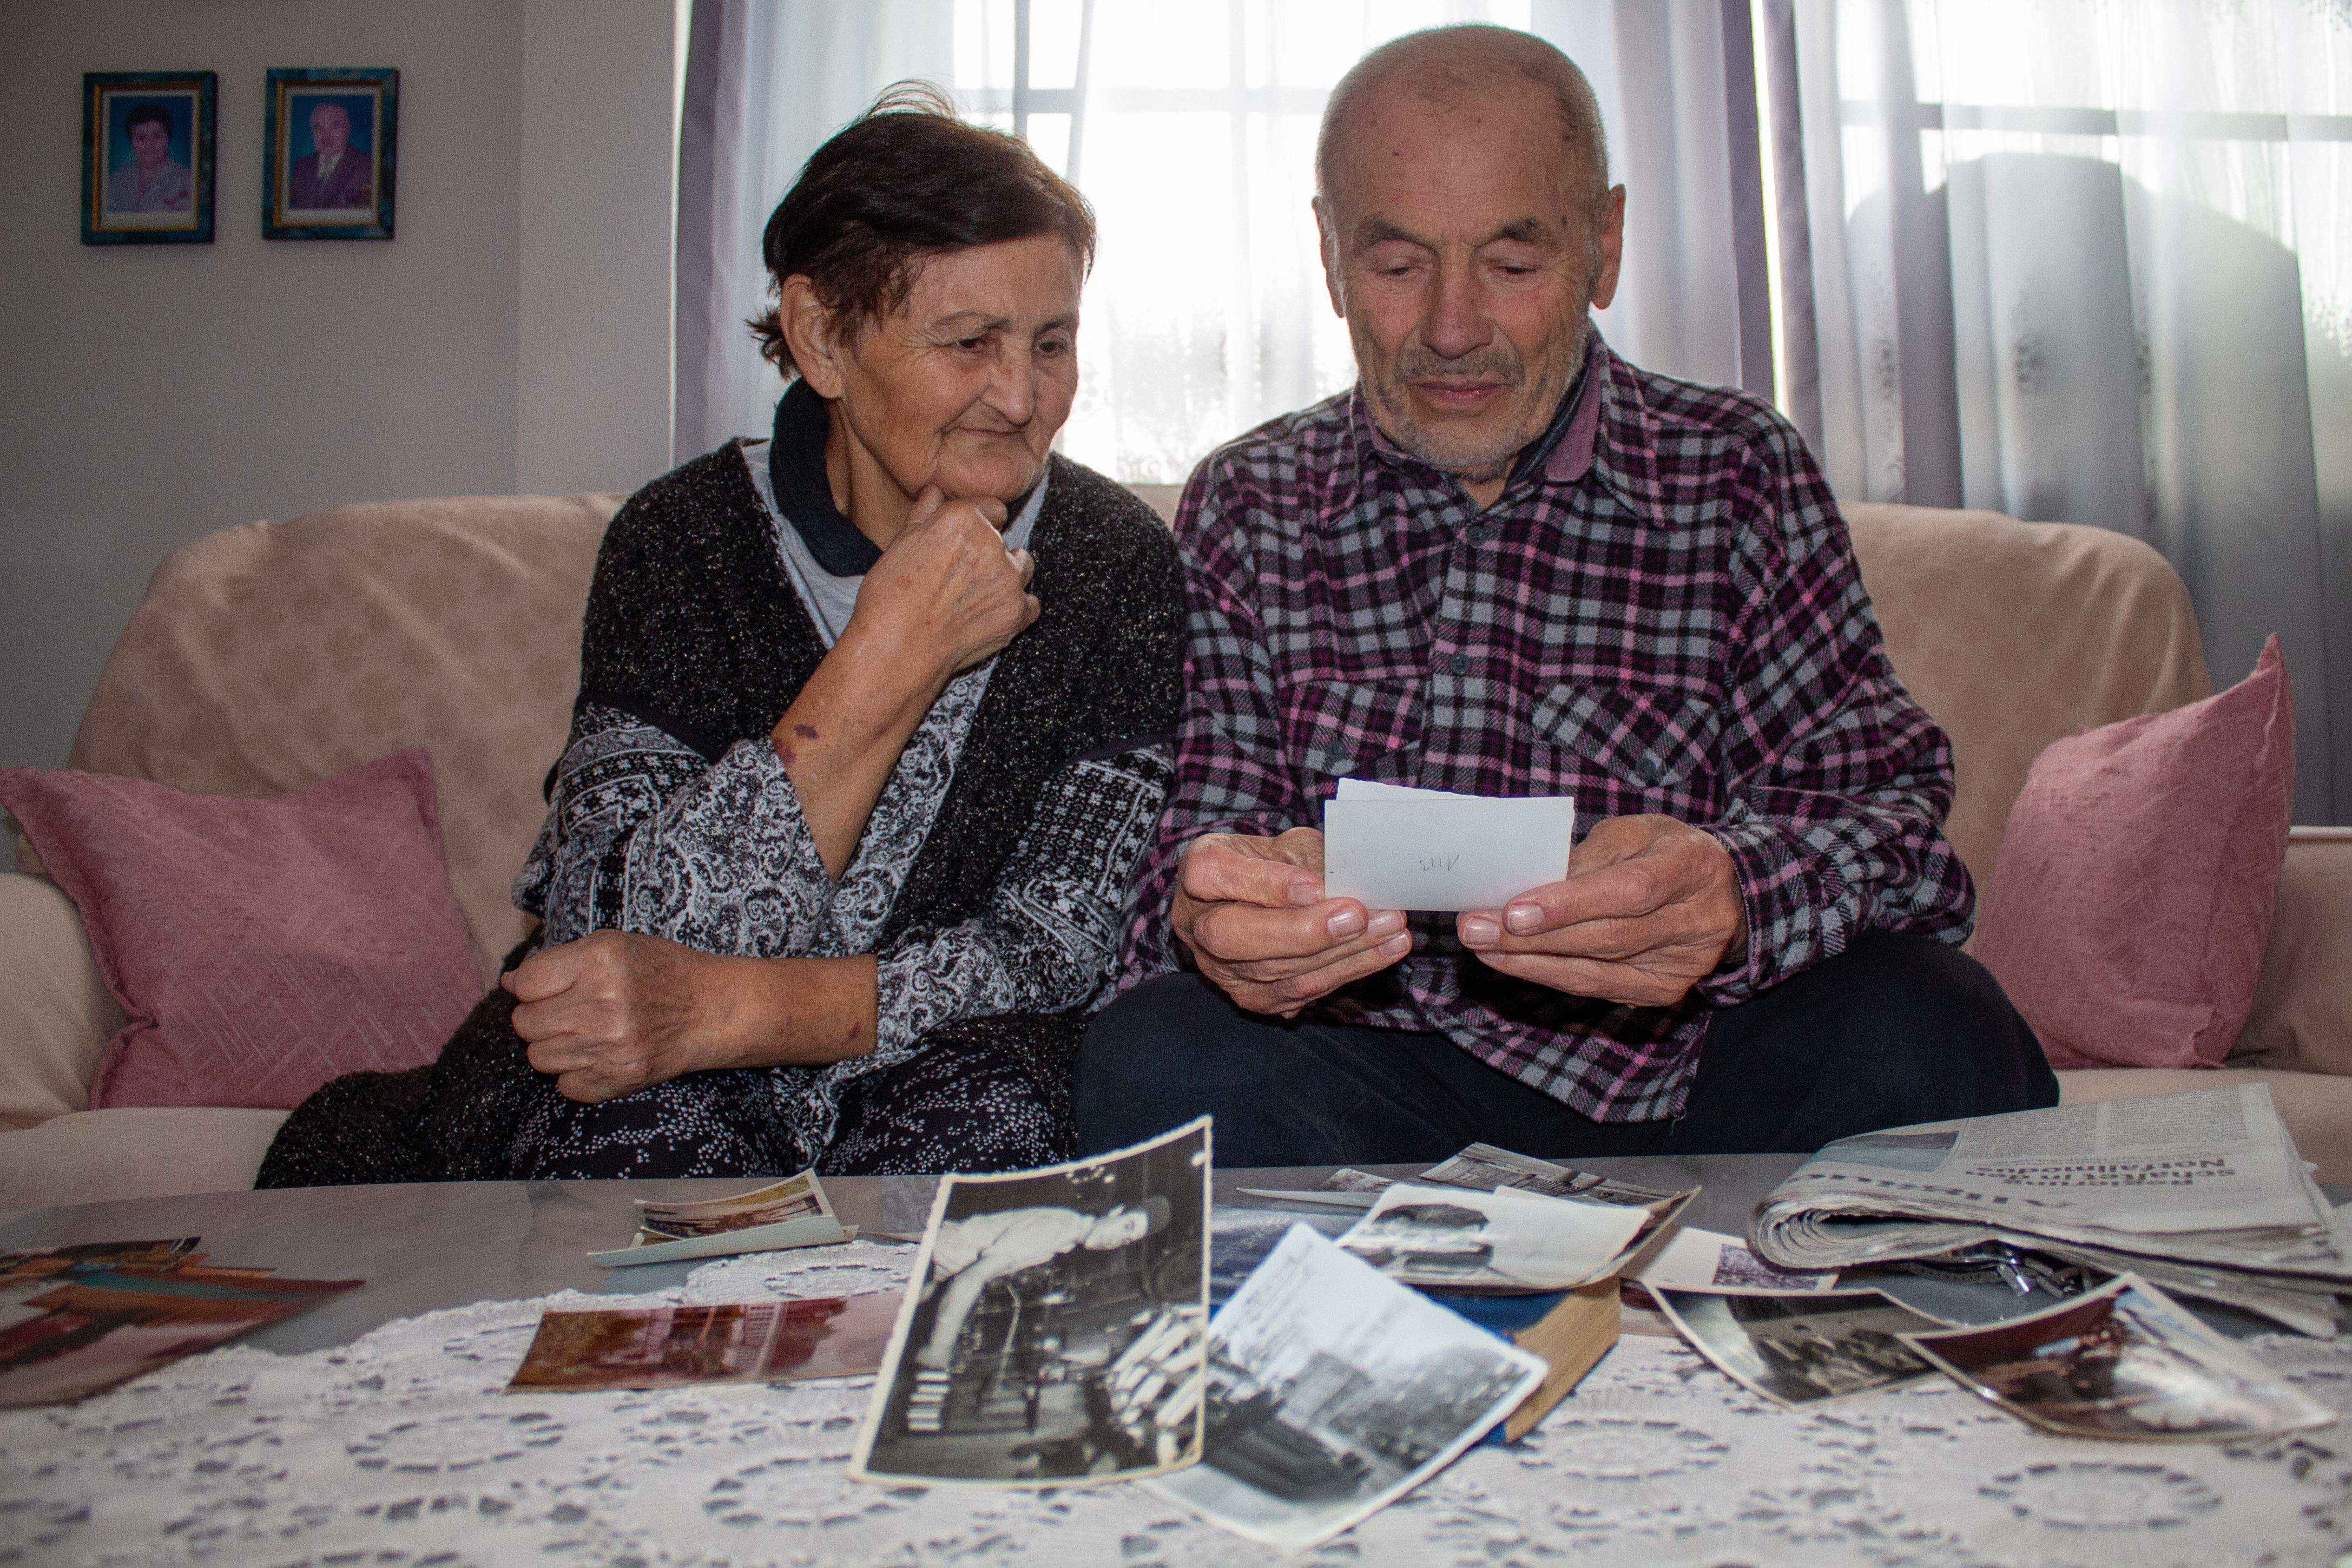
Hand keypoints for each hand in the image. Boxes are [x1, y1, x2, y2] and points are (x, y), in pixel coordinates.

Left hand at [503, 929, 799, 1102]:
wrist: (713, 1010)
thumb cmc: (662, 971)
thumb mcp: (614, 946)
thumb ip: (559, 961)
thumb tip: (510, 983)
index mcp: (602, 961)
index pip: (526, 983)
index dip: (533, 986)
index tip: (551, 987)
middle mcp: (604, 1004)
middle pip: (525, 1023)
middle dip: (539, 1017)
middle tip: (569, 1011)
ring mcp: (612, 1046)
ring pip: (539, 1058)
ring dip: (554, 1047)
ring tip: (584, 1033)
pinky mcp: (619, 1079)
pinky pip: (565, 1086)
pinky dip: (575, 1074)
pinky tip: (599, 1055)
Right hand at [846, 484, 1038, 684]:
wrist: (897, 649)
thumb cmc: (889, 597)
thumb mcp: (899, 545)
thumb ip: (924, 514)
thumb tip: (934, 491)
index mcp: (964, 519)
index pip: (992, 508)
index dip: (979, 523)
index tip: (965, 541)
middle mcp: (992, 545)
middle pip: (1005, 541)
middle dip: (988, 554)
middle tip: (959, 577)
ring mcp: (1008, 581)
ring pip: (1023, 568)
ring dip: (1007, 577)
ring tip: (976, 595)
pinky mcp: (1016, 614)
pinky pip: (1030, 604)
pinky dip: (1016, 609)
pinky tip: (990, 615)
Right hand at [1171, 828, 1410, 1017]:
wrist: (1260, 901)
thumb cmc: (1276, 864)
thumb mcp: (1288, 844)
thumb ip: (1310, 859)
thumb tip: (1351, 884)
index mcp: (1200, 870)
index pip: (1214, 874)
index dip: (1264, 883)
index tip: (1316, 885)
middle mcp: (1197, 924)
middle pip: (1233, 935)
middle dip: (1303, 931)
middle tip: (1358, 915)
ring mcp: (1220, 968)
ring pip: (1276, 971)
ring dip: (1341, 953)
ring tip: (1390, 928)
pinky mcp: (1251, 997)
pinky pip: (1299, 992)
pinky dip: (1348, 970)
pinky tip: (1385, 949)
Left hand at [1453, 815, 1746, 1007]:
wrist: (1722, 892)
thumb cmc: (1663, 852)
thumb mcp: (1634, 833)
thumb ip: (1588, 857)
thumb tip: (1527, 882)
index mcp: (1692, 866)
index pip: (1628, 891)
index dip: (1570, 904)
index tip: (1514, 909)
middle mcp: (1695, 921)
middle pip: (1606, 937)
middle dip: (1533, 937)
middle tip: (1475, 927)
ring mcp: (1682, 964)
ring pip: (1596, 970)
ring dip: (1529, 961)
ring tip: (1481, 945)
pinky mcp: (1663, 991)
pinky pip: (1596, 987)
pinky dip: (1548, 975)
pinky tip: (1511, 963)